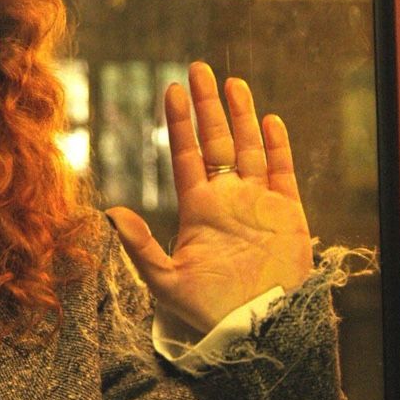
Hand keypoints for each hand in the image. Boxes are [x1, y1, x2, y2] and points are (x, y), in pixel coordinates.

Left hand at [105, 61, 314, 335]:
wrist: (256, 331)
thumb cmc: (207, 312)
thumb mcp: (164, 281)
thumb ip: (140, 247)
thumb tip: (111, 213)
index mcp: (198, 209)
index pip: (186, 156)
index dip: (180, 123)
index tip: (170, 89)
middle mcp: (228, 199)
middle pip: (216, 141)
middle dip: (207, 106)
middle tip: (198, 68)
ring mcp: (259, 203)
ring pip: (250, 148)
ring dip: (241, 116)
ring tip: (232, 82)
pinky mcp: (288, 214)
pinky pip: (283, 173)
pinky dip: (278, 146)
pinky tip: (269, 120)